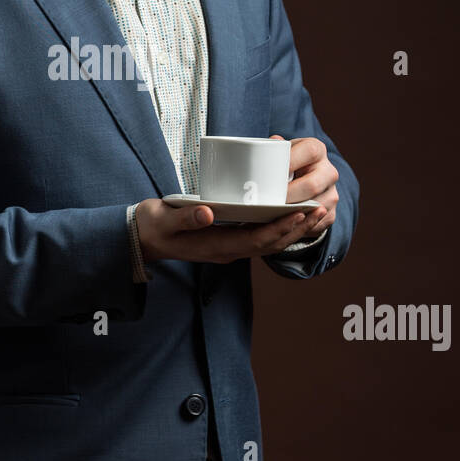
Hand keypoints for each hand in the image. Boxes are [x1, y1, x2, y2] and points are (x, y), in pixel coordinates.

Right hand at [135, 194, 327, 266]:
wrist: (140, 238)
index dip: (281, 228)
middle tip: (319, 208)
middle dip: (296, 228)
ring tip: (313, 212)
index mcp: (216, 247)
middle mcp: (227, 251)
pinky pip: (260, 237)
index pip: (257, 240)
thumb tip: (209, 213)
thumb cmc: (152, 227)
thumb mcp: (164, 220)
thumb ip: (185, 218)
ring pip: (268, 243)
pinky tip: (290, 215)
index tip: (300, 212)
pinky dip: (279, 228)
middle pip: (270, 244)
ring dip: (292, 230)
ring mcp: (229, 248)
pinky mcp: (227, 240)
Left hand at [270, 133, 338, 235]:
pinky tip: (282, 225)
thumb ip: (273, 148)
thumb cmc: (284, 163)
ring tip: (272, 216)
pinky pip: (315, 225)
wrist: (303, 180)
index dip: (291, 161)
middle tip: (269, 202)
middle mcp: (329, 171)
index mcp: (317, 150)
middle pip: (312, 185)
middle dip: (289, 196)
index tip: (273, 173)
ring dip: (293, 215)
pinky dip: (297, 227)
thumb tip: (272, 142)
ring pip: (315, 208)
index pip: (309, 151)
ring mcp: (332, 194)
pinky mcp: (330, 214)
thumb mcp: (279, 152)